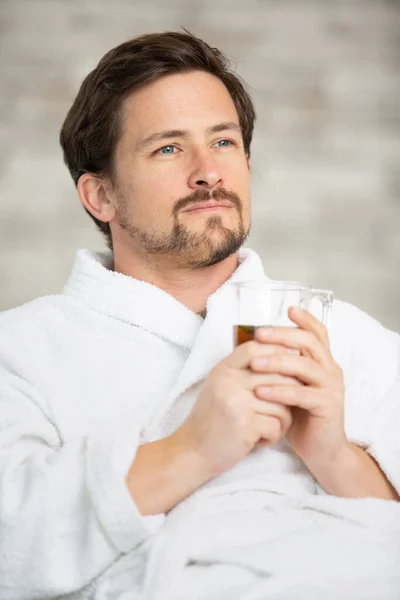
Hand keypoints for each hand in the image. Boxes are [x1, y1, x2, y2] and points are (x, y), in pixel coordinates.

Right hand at [177, 341, 295, 477]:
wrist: (193, 451)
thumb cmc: (213, 419)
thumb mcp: (221, 386)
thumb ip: (243, 371)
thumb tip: (283, 356)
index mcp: (223, 370)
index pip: (253, 348)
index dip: (276, 352)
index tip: (291, 363)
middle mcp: (228, 381)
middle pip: (275, 375)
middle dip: (289, 393)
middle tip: (285, 408)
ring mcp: (236, 402)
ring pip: (281, 403)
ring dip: (283, 420)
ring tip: (271, 428)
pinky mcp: (245, 425)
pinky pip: (276, 424)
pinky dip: (274, 435)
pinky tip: (262, 440)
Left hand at [251, 306, 346, 474]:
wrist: (321, 450)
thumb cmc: (300, 415)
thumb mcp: (290, 386)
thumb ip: (281, 367)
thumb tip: (253, 345)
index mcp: (322, 361)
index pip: (318, 333)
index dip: (305, 319)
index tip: (288, 309)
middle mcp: (330, 370)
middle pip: (309, 343)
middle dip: (282, 336)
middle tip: (259, 334)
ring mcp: (332, 387)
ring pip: (305, 366)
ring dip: (277, 362)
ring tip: (254, 364)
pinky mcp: (328, 406)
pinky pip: (302, 394)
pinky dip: (280, 391)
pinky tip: (261, 392)